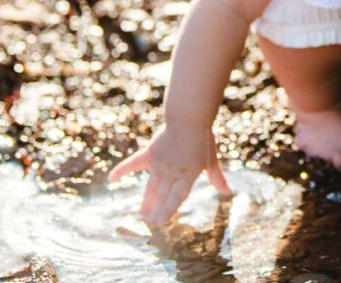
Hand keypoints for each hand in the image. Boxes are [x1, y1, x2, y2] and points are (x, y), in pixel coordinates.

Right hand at [108, 122, 231, 226]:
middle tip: (149, 223)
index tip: (160, 221)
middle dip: (155, 211)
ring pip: (151, 187)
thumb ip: (217, 177)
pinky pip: (133, 163)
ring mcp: (159, 164)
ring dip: (146, 201)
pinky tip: (111, 179)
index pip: (176, 198)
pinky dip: (122, 170)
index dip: (168, 210)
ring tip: (142, 214)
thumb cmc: (202, 139)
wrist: (188, 118)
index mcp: (187, 175)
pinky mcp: (150, 154)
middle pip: (162, 195)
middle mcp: (171, 172)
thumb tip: (229, 192)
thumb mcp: (212, 160)